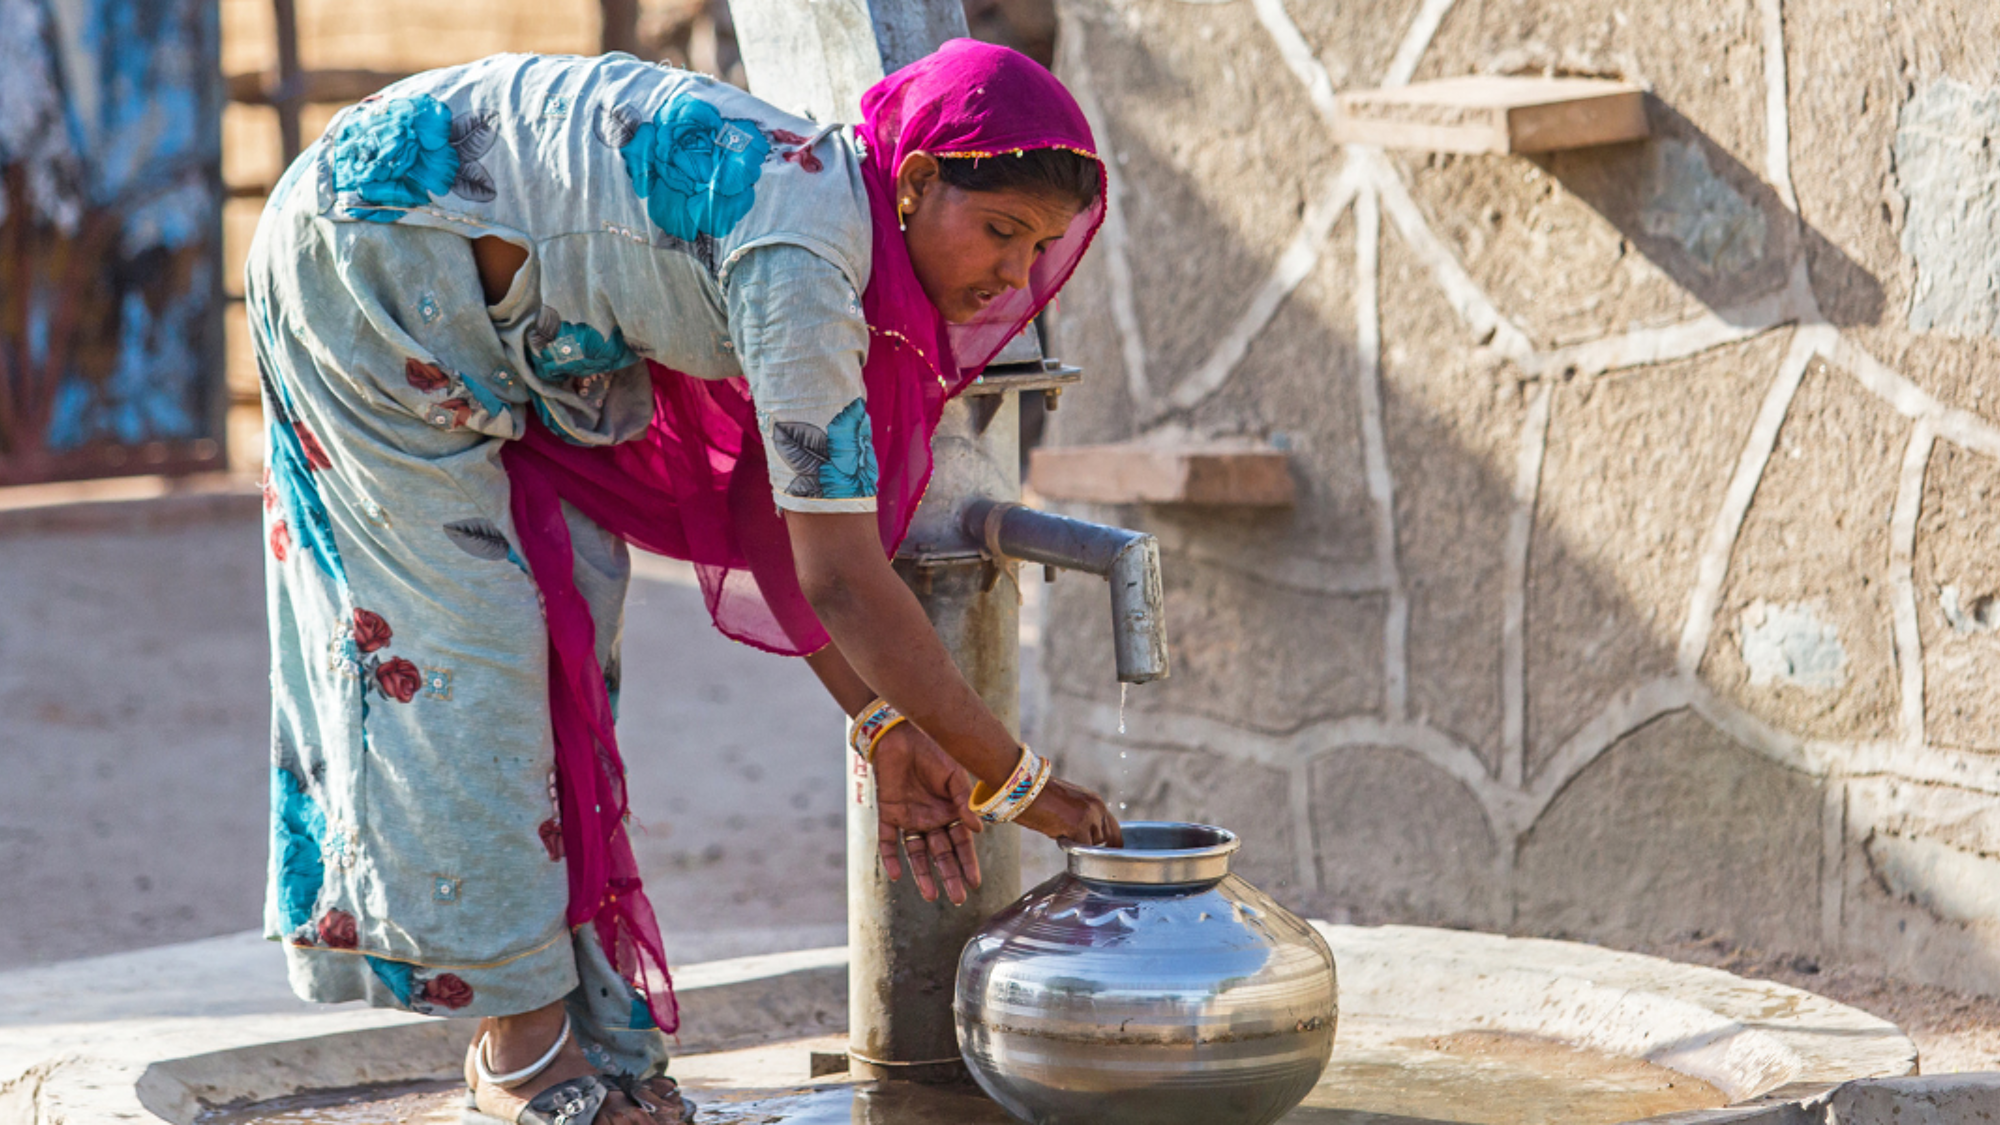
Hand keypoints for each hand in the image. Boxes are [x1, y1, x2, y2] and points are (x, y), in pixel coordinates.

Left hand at [871, 723, 983, 904]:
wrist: (903, 733)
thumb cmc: (933, 750)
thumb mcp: (954, 776)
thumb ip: (963, 802)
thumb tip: (978, 831)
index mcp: (950, 811)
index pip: (961, 844)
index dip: (967, 863)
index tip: (974, 883)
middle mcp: (931, 819)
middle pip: (941, 854)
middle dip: (949, 875)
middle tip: (957, 899)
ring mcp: (909, 818)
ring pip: (916, 853)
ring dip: (922, 874)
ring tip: (930, 896)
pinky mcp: (888, 813)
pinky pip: (888, 840)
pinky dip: (890, 857)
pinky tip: (896, 875)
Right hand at [1015, 776, 1122, 847]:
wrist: (1026, 789)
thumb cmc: (1041, 798)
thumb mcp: (1069, 805)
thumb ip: (1083, 819)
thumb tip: (1086, 840)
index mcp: (1095, 801)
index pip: (1113, 828)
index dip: (1111, 843)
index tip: (1108, 852)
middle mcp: (1097, 808)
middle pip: (1106, 838)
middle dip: (1094, 845)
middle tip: (1076, 842)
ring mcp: (1090, 817)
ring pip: (1093, 844)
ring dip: (1079, 844)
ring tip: (1061, 830)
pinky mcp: (1079, 827)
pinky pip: (1081, 848)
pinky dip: (1070, 846)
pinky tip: (1057, 833)